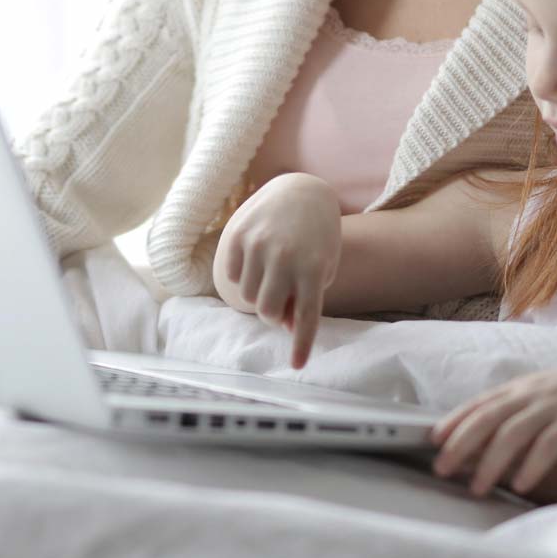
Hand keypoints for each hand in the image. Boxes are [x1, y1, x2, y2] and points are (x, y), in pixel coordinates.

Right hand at [212, 173, 340, 367]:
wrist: (301, 192)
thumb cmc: (317, 237)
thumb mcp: (323, 266)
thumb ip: (305, 297)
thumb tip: (281, 324)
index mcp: (313, 268)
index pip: (306, 316)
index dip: (301, 344)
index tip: (297, 365)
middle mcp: (285, 257)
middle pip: (268, 312)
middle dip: (272, 315)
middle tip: (278, 302)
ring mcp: (259, 245)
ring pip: (248, 296)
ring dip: (258, 295)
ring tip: (269, 278)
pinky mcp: (238, 235)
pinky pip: (233, 276)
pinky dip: (243, 277)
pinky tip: (256, 260)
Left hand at [430, 355, 556, 496]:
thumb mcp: (546, 391)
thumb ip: (518, 405)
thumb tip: (487, 427)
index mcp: (522, 387)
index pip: (479, 403)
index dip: (454, 421)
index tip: (432, 440)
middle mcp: (533, 394)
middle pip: (487, 418)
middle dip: (460, 444)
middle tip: (441, 468)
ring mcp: (554, 407)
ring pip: (512, 434)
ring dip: (490, 462)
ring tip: (476, 487)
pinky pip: (550, 445)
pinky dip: (532, 465)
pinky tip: (521, 484)